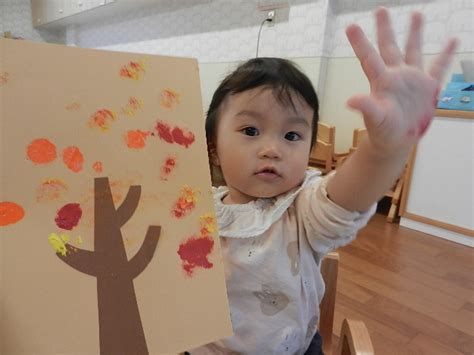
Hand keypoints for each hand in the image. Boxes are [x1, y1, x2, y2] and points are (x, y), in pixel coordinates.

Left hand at [346, 7, 457, 156]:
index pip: (369, 57)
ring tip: (416, 14)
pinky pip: (439, 67)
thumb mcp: (375, 119)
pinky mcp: (428, 87)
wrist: (396, 141)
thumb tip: (350, 100)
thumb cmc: (382, 131)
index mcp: (381, 81)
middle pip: (389, 47)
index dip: (360, 42)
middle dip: (385, 28)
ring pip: (413, 51)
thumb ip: (366, 107)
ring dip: (415, 33)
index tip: (351, 26)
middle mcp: (396, 76)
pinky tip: (452, 40)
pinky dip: (446, 55)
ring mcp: (412, 80)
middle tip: (380, 9)